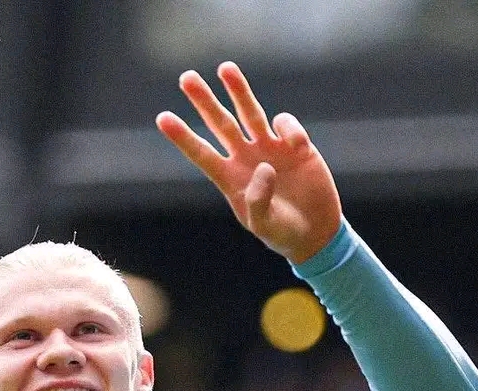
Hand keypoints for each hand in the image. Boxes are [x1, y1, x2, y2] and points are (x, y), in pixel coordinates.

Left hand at [156, 62, 341, 264]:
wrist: (315, 232)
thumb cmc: (283, 234)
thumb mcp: (265, 226)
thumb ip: (259, 201)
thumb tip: (264, 166)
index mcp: (231, 180)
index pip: (202, 154)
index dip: (183, 137)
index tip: (162, 118)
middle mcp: (246, 159)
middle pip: (220, 124)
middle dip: (204, 101)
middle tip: (186, 78)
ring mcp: (269, 148)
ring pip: (249, 112)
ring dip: (237, 90)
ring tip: (224, 68)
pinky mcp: (294, 144)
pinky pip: (285, 124)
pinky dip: (289, 129)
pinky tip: (298, 148)